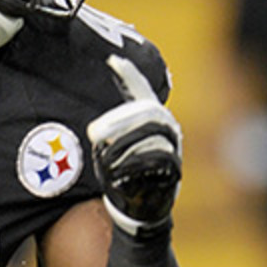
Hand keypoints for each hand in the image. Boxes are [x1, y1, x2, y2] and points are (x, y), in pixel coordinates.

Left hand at [86, 55, 182, 235]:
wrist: (140, 207)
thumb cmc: (122, 173)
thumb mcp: (112, 148)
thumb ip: (111, 132)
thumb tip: (95, 127)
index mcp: (151, 118)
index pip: (141, 91)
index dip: (129, 75)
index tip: (112, 59)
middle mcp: (167, 128)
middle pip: (147, 112)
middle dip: (118, 120)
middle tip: (92, 132)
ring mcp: (173, 147)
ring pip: (151, 134)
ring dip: (122, 143)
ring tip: (103, 153)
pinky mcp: (174, 169)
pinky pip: (156, 158)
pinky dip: (133, 163)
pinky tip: (117, 171)